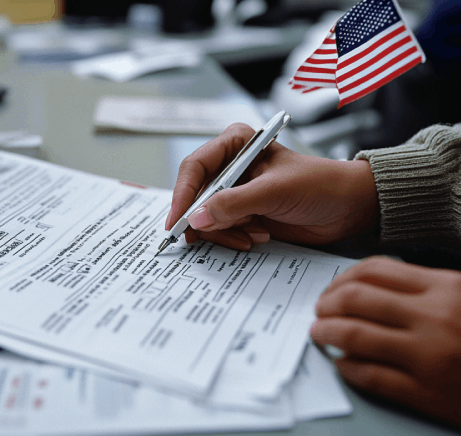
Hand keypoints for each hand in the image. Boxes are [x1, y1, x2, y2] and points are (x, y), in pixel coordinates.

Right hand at [166, 123, 378, 249]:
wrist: (347, 208)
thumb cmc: (320, 185)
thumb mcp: (274, 191)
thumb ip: (234, 203)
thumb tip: (197, 217)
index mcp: (235, 145)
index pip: (195, 167)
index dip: (183, 194)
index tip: (178, 220)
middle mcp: (231, 168)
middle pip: (196, 196)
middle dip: (205, 218)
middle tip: (212, 235)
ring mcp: (235, 193)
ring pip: (206, 217)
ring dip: (226, 231)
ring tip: (254, 232)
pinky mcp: (242, 214)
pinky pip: (222, 230)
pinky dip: (234, 238)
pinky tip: (258, 235)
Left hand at [311, 257, 460, 425]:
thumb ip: (424, 287)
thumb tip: (369, 286)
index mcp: (444, 287)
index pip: (373, 271)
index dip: (341, 278)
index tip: (332, 288)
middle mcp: (434, 318)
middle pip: (356, 300)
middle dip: (327, 304)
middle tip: (319, 310)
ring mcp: (430, 356)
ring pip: (355, 336)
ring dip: (327, 333)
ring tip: (319, 333)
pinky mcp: (429, 393)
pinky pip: (371, 376)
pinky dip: (347, 367)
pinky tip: (342, 363)